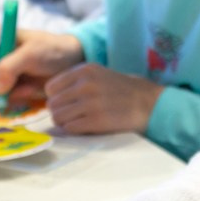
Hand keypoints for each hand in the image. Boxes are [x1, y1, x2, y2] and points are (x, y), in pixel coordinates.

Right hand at [0, 27, 83, 104]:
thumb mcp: (33, 54)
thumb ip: (10, 67)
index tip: (2, 83)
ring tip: (24, 90)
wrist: (70, 62)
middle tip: (6, 95)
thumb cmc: (53, 51)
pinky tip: (27, 92)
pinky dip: (10, 99)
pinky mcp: (4, 82)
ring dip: (2, 95)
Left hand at [45, 64, 162, 134]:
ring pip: (58, 117)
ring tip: (79, 121)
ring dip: (65, 123)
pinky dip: (74, 130)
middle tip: (73, 115)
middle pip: (53, 104)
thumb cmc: (122, 91)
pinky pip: (70, 128)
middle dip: (60, 112)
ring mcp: (90, 102)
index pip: (51, 87)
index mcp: (85, 70)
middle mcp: (86, 84)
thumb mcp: (99, 75)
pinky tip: (86, 127)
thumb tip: (51, 98)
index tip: (67, 103)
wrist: (148, 103)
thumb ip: (76, 82)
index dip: (56, 98)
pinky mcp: (96, 120)